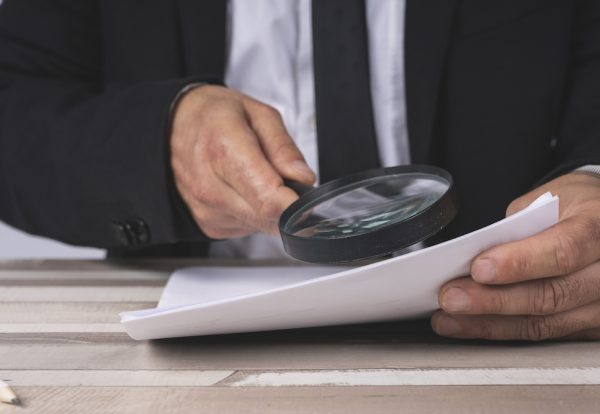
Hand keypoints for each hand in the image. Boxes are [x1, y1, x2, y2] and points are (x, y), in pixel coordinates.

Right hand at [170, 85, 315, 238]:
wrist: (170, 128)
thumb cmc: (213, 117)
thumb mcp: (257, 114)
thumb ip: (283, 147)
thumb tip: (304, 178)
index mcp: (225, 153)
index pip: (270, 199)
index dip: (297, 203)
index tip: (308, 198)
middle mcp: (211, 188)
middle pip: (269, 218)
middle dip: (289, 204)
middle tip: (286, 179)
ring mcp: (207, 211)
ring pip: (261, 226)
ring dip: (271, 209)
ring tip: (257, 178)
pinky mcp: (208, 226)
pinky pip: (247, 228)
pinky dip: (255, 213)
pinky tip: (244, 190)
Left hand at [432, 172, 599, 340]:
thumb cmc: (575, 207)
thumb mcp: (550, 198)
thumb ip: (519, 227)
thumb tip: (476, 255)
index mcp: (599, 227)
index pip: (562, 251)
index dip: (519, 263)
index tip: (479, 269)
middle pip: (551, 295)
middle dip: (492, 300)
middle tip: (451, 298)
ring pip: (545, 323)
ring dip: (489, 323)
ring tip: (448, 318)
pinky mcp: (593, 325)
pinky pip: (545, 334)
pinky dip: (503, 330)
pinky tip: (472, 326)